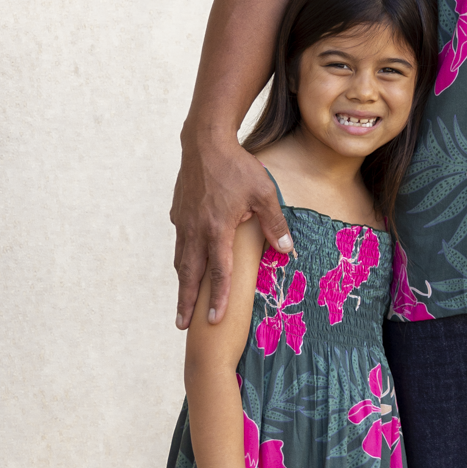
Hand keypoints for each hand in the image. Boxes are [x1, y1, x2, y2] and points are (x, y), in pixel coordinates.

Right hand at [172, 131, 292, 328]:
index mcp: (217, 230)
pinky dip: (182, 258)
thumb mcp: (264, 194)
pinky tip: (186, 263)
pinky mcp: (178, 212)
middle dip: (186, 302)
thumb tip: (287, 250)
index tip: (215, 320)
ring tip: (182, 301)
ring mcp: (183, 221)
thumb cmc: (238, 167)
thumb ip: (275, 224)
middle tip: (182, 325)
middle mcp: (195, 230)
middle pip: (190, 274)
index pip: (219, 272)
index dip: (218, 298)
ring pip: (181, 259)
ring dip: (182, 282)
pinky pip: (180, 242)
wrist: (205, 142)